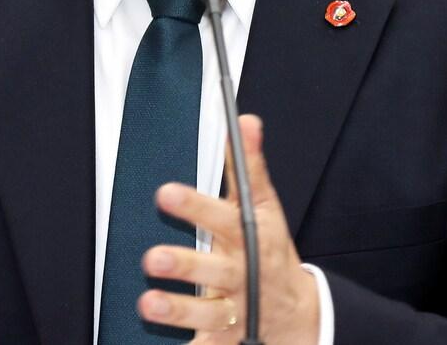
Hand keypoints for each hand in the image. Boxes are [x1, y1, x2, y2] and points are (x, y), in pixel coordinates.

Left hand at [138, 115, 319, 343]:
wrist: (296, 314)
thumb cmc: (271, 252)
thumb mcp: (266, 208)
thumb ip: (249, 168)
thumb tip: (245, 122)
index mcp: (250, 237)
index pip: (223, 217)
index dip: (195, 206)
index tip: (166, 194)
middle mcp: (243, 274)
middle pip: (215, 269)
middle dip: (186, 265)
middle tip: (154, 258)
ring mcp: (234, 309)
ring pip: (206, 312)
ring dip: (178, 309)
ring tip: (149, 303)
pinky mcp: (224, 338)